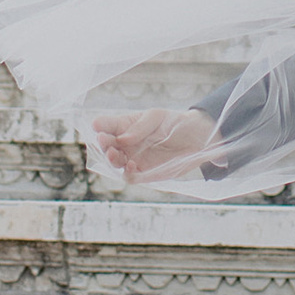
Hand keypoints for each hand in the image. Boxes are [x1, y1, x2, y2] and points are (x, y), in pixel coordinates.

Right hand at [88, 106, 212, 184]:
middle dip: (101, 144)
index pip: (105, 125)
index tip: (98, 126)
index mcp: (125, 125)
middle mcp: (125, 143)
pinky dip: (127, 172)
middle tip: (104, 141)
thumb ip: (140, 127)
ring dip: (111, 159)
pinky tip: (132, 165)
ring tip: (115, 154)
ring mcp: (132, 158)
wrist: (197, 139)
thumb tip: (123, 139)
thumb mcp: (157, 117)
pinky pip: (129, 176)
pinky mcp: (143, 173)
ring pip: (113, 162)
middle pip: (105, 145)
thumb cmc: (174, 123)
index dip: (99, 126)